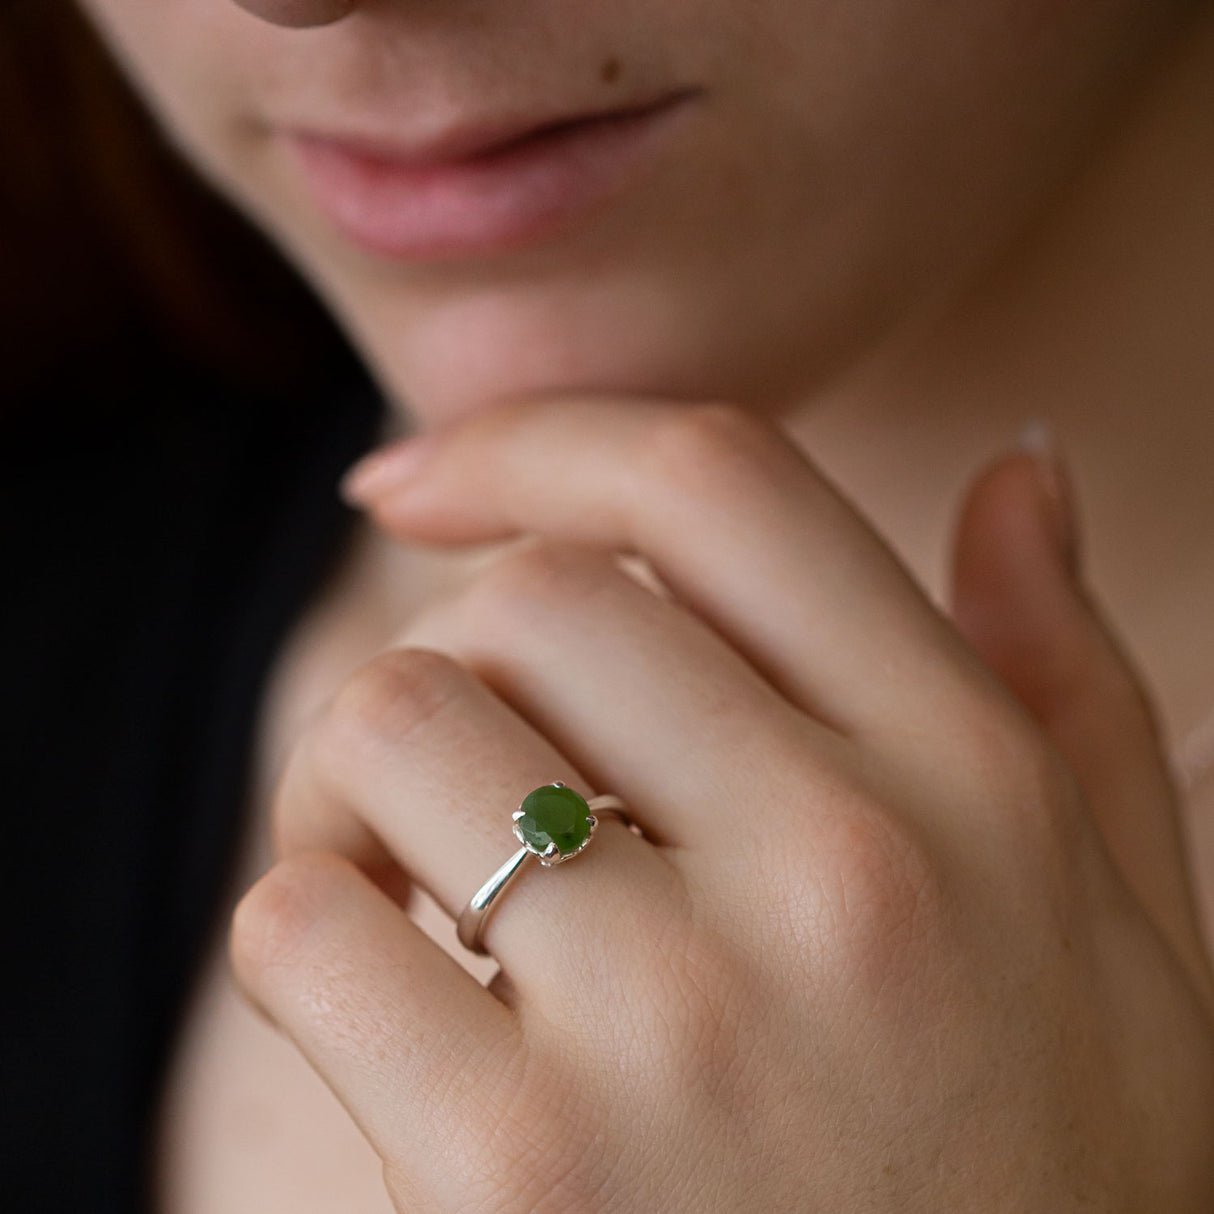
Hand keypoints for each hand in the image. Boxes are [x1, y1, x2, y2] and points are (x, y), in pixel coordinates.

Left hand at [230, 398, 1213, 1210]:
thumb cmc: (1043, 1175)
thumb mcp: (1126, 916)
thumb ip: (1072, 672)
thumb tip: (1022, 463)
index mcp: (969, 779)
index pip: (717, 485)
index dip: (538, 439)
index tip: (417, 480)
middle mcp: (840, 870)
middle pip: (530, 599)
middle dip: (454, 654)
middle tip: (458, 762)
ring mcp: (678, 1022)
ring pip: (392, 723)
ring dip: (353, 778)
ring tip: (408, 873)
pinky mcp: (519, 1173)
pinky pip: (302, 922)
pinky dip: (303, 931)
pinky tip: (382, 998)